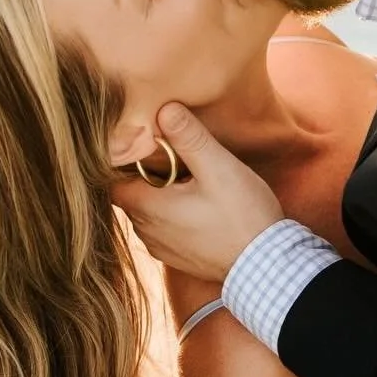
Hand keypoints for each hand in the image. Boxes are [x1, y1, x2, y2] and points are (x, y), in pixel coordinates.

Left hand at [110, 104, 281, 281]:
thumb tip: (164, 109)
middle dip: (142, 175)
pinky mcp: (177, 257)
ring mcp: (160, 248)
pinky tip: (195, 207)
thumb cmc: (243, 217)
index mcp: (147, 207)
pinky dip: (170, 216)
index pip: (111, 179)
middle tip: (169, 157)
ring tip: (184, 182)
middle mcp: (146, 231)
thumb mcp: (219, 168)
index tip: (144, 146)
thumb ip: (189, 137)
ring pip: (144, 213)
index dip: (123, 160)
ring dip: (158, 197)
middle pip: (128, 194)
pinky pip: (161, 230)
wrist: (266, 267)